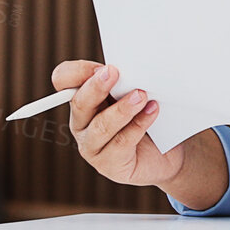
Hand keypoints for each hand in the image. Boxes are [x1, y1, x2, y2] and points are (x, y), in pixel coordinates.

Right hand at [53, 60, 181, 186]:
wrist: (165, 154)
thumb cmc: (145, 117)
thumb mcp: (132, 92)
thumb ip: (125, 80)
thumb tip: (130, 65)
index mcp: (83, 98)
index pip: (64, 80)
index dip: (78, 71)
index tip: (102, 66)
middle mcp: (82, 123)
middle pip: (78, 103)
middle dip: (96, 87)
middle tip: (114, 72)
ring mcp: (92, 146)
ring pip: (101, 126)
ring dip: (122, 109)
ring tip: (141, 95)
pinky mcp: (109, 165)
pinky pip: (122, 142)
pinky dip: (139, 124)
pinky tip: (152, 111)